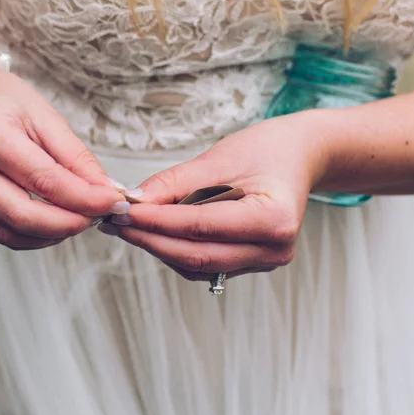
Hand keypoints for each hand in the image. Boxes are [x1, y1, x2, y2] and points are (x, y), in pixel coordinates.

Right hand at [0, 65, 124, 249]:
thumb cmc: (0, 99)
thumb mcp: (43, 114)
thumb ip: (74, 155)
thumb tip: (105, 190)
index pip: (43, 180)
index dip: (84, 198)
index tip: (113, 201)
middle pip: (22, 214)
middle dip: (69, 223)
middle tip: (99, 215)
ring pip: (9, 231)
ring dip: (52, 234)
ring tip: (79, 218)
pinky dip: (31, 235)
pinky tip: (52, 223)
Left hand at [102, 114, 323, 280]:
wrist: (300, 157)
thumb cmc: (265, 150)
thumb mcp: (219, 157)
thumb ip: (175, 184)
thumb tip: (133, 202)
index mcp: (274, 220)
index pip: (200, 226)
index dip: (156, 220)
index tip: (122, 210)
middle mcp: (274, 250)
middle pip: (197, 254)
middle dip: (150, 238)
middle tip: (113, 221)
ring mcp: (265, 262)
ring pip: (197, 264)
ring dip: (158, 247)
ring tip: (126, 225)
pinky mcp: (251, 263)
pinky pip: (205, 264)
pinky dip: (175, 249)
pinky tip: (153, 231)